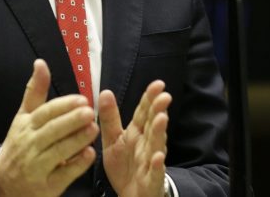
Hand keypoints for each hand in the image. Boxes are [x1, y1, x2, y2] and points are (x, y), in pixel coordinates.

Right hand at [0, 59, 98, 196]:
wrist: (5, 184)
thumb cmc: (20, 145)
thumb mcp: (23, 117)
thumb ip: (35, 91)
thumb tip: (40, 63)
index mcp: (26, 126)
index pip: (45, 113)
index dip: (63, 106)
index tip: (81, 99)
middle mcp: (29, 146)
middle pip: (52, 131)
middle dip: (72, 121)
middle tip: (90, 112)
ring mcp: (36, 167)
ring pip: (58, 152)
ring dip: (77, 140)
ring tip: (94, 129)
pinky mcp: (46, 186)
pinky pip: (63, 175)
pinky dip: (76, 165)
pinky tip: (89, 155)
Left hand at [98, 81, 171, 196]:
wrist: (129, 195)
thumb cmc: (124, 166)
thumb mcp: (112, 140)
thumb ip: (110, 118)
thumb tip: (106, 92)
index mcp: (136, 133)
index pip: (144, 113)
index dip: (150, 99)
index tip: (158, 84)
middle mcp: (146, 144)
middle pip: (153, 125)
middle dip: (158, 111)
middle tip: (164, 96)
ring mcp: (150, 161)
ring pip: (156, 145)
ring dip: (160, 132)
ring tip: (161, 119)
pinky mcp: (151, 180)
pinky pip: (154, 172)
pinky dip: (157, 165)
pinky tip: (157, 157)